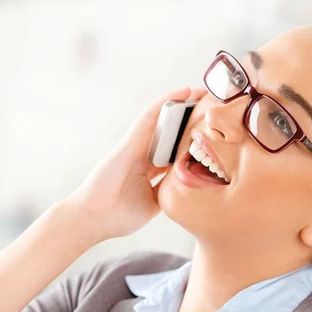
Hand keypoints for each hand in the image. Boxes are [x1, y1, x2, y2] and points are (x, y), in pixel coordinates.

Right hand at [66, 86, 206, 241]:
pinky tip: (181, 92)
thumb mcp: (154, 204)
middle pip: (173, 132)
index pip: (177, 150)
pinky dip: (165, 103)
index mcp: (150, 170)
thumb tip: (188, 187)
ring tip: (203, 91)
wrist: (94, 220)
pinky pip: (149, 117)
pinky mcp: (129, 142)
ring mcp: (136, 146)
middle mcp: (144, 154)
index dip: (195, 139)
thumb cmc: (118, 216)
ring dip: (182, 104)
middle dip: (192, 119)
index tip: (214, 132)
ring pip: (163, 120)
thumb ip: (168, 191)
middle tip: (215, 105)